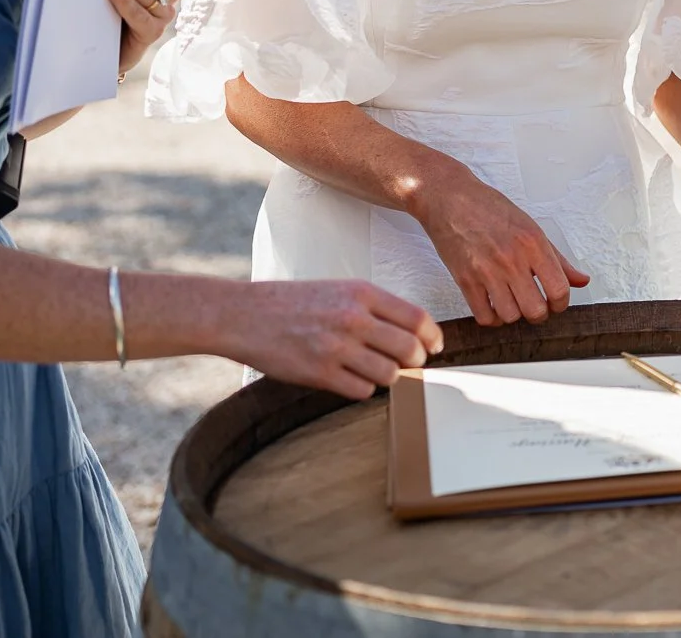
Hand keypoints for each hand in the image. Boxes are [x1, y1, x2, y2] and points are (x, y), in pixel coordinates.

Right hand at [225, 279, 444, 399]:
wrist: (245, 315)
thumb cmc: (294, 302)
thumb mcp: (340, 289)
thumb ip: (375, 308)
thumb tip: (412, 332)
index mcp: (362, 293)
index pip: (417, 318)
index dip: (432, 337)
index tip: (434, 347)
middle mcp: (353, 319)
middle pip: (409, 349)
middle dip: (416, 361)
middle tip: (410, 363)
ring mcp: (336, 347)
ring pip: (390, 374)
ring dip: (390, 377)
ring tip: (377, 370)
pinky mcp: (319, 373)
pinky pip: (362, 390)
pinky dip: (363, 388)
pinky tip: (352, 378)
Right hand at [407, 165, 589, 324]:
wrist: (451, 199)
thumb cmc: (490, 209)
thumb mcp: (532, 227)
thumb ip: (558, 258)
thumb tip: (582, 280)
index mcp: (533, 244)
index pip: (559, 289)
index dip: (561, 303)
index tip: (556, 303)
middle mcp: (512, 259)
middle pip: (536, 310)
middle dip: (539, 313)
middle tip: (535, 305)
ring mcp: (487, 271)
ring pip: (510, 316)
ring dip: (514, 314)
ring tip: (513, 302)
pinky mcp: (465, 280)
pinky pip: (484, 316)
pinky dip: (492, 318)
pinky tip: (494, 305)